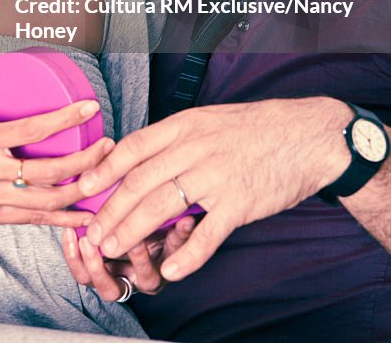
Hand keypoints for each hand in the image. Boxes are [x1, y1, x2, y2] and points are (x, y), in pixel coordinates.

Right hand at [0, 63, 113, 235]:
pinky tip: (85, 217)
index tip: (89, 108)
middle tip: (108, 145)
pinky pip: (33, 221)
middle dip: (85, 160)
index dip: (64, 118)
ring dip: (81, 191)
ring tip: (105, 177)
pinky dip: (62, 221)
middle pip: (48, 171)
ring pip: (46, 202)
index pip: (30, 130)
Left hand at [62, 218, 195, 300]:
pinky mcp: (92, 270)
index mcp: (152, 278)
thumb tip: (188, 221)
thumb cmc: (162, 231)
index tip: (134, 237)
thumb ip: (180, 231)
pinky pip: (78, 271)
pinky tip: (70, 232)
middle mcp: (128, 284)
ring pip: (90, 282)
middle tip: (93, 242)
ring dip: (83, 262)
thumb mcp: (174, 233)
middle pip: (112, 289)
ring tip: (81, 238)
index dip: (139, 259)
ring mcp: (109, 278)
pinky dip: (71, 254)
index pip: (146, 277)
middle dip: (99, 267)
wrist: (143, 228)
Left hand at [77, 97, 350, 280]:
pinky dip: (187, 255)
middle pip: (141, 182)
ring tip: (114, 248)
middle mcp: (196, 148)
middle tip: (93, 231)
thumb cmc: (254, 128)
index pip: (134, 147)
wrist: (307, 136)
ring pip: (163, 207)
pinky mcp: (239, 203)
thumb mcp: (209, 119)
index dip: (105, 168)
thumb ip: (177, 138)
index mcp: (186, 125)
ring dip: (134, 231)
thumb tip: (141, 158)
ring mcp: (217, 175)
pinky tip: (171, 270)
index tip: (84, 187)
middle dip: (111, 209)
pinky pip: (207, 234)